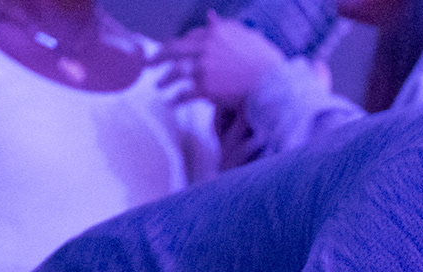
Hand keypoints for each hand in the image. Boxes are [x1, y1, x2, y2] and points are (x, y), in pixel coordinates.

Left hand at [153, 11, 285, 107]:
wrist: (273, 85)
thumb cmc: (265, 61)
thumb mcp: (245, 36)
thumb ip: (226, 27)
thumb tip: (210, 16)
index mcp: (215, 32)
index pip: (190, 36)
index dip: (180, 45)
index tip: (172, 52)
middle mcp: (206, 47)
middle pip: (174, 50)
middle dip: (158, 57)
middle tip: (149, 63)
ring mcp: (204, 68)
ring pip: (176, 72)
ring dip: (165, 80)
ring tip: (158, 86)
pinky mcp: (206, 87)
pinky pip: (185, 94)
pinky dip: (176, 99)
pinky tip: (171, 103)